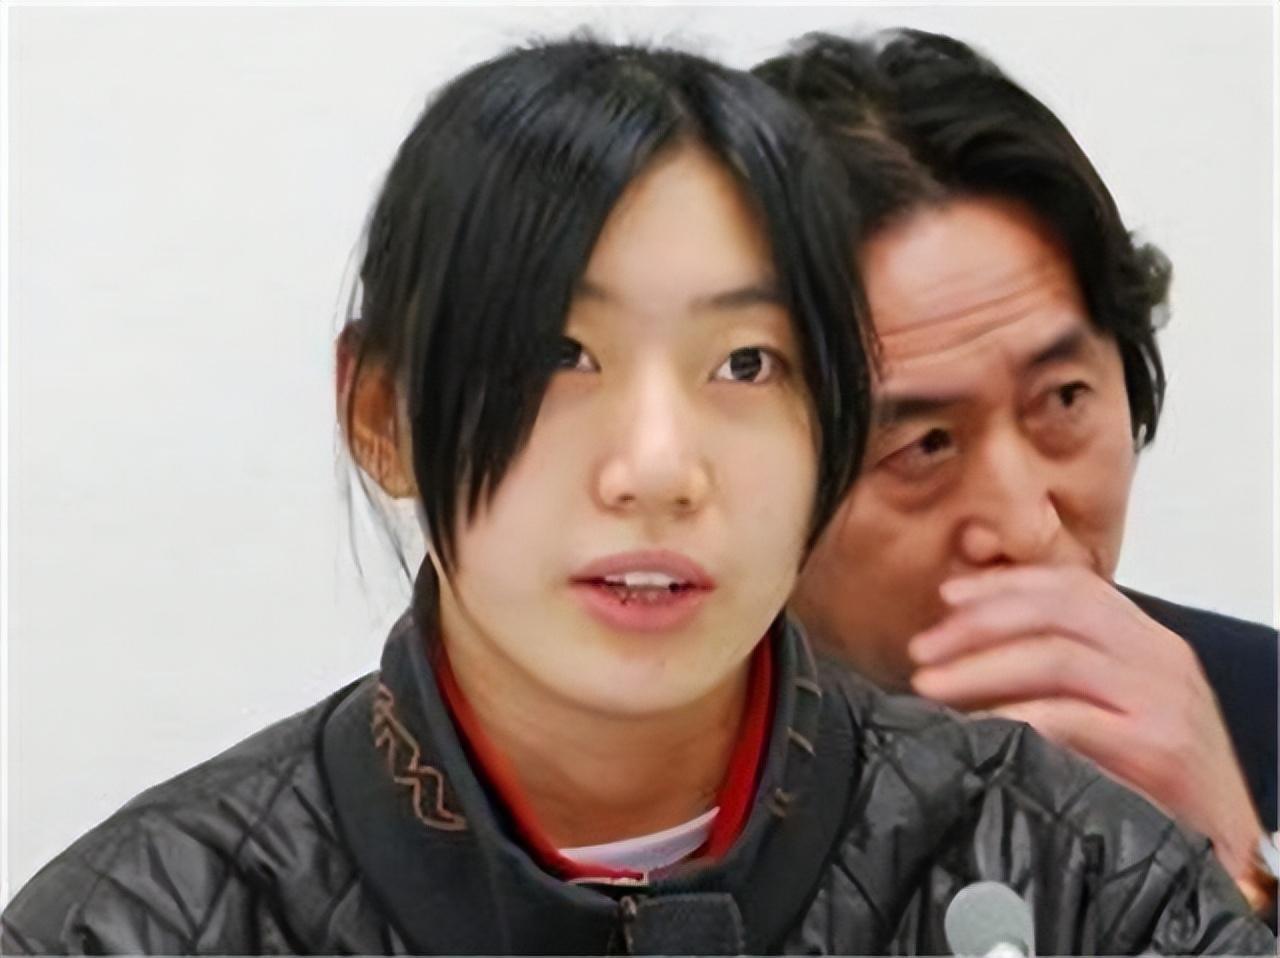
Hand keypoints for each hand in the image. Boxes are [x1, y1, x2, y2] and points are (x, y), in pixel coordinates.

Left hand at [907, 564, 1265, 898]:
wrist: (1220, 851)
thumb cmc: (1157, 780)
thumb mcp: (1116, 705)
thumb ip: (1063, 669)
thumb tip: (966, 646)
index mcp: (1145, 638)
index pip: (1069, 585)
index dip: (1001, 585)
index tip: (945, 596)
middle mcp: (1158, 657)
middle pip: (1055, 612)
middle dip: (977, 625)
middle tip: (922, 649)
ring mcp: (1161, 700)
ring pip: (1054, 657)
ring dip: (979, 669)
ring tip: (929, 687)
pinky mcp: (1158, 748)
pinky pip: (1067, 719)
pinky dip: (1009, 718)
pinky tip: (971, 730)